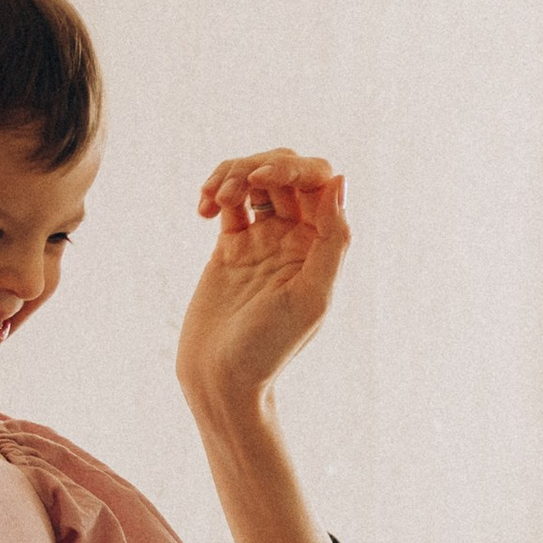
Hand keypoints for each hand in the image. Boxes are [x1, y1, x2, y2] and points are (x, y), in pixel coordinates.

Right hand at [176, 148, 350, 417]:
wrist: (221, 377)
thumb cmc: (268, 347)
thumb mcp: (310, 297)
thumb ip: (333, 241)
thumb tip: (340, 181)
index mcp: (323, 247)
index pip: (320, 182)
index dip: (294, 168)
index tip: (262, 179)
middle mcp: (297, 239)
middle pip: (288, 172)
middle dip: (260, 166)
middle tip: (234, 187)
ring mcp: (263, 239)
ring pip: (255, 179)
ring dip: (233, 174)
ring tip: (213, 200)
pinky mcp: (231, 245)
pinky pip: (228, 200)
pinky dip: (214, 192)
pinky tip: (202, 211)